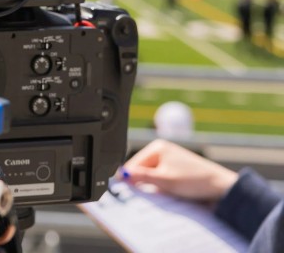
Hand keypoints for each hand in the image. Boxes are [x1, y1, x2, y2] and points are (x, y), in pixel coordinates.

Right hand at [122, 139, 237, 201]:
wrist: (222, 188)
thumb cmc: (195, 181)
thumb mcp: (164, 180)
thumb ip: (141, 176)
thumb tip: (122, 174)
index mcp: (157, 147)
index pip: (134, 163)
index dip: (129, 178)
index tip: (123, 191)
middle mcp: (163, 151)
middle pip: (142, 169)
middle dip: (141, 183)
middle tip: (140, 197)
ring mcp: (171, 160)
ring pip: (152, 176)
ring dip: (152, 186)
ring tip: (157, 195)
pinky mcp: (178, 170)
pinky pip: (162, 179)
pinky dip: (161, 187)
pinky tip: (166, 194)